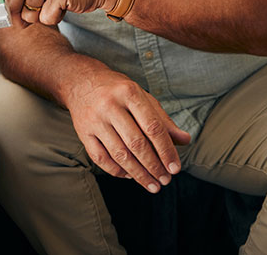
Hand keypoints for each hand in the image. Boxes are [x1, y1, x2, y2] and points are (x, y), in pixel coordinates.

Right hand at [65, 69, 191, 192]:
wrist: (81, 81)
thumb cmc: (118, 91)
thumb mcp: (142, 97)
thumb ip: (163, 120)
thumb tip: (185, 140)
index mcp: (129, 93)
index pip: (153, 127)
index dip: (166, 150)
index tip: (175, 168)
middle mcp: (110, 105)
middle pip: (136, 143)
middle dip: (153, 166)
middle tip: (165, 180)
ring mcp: (94, 119)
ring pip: (119, 154)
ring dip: (138, 174)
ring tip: (152, 185)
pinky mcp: (83, 132)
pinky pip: (100, 158)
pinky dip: (116, 170)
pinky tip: (129, 175)